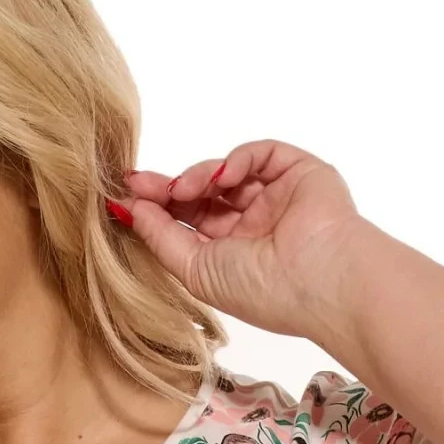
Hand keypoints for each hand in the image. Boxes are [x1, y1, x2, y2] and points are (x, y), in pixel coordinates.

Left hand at [116, 140, 371, 340]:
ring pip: (227, 173)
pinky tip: (223, 177)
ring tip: (182, 190)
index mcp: (232, 256)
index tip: (124, 196)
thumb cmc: (263, 289)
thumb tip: (128, 210)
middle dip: (169, 188)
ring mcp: (277, 198)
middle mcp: (254, 227)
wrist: (319, 279)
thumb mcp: (196, 270)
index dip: (157, 209)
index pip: (188, 223)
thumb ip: (161, 238)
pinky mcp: (298, 172)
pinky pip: (260, 153)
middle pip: (202, 195)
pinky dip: (236, 160)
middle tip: (138, 182)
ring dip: (198, 176)